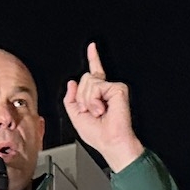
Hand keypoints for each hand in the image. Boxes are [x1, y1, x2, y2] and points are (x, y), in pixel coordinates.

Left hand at [62, 43, 142, 170]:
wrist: (110, 142)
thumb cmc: (98, 135)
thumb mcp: (76, 116)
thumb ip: (71, 99)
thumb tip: (72, 82)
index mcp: (97, 95)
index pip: (93, 74)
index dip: (93, 59)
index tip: (92, 47)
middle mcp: (106, 90)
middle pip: (84, 79)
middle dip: (81, 97)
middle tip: (90, 112)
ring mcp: (112, 88)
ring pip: (88, 81)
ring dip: (88, 101)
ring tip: (97, 112)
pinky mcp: (118, 88)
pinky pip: (96, 87)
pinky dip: (94, 100)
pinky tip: (102, 109)